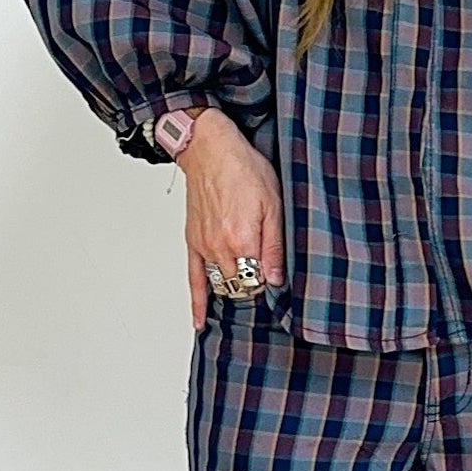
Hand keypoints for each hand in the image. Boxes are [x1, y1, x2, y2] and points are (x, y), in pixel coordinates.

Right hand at [176, 110, 284, 331]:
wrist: (210, 149)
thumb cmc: (244, 169)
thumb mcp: (274, 204)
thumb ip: (275, 245)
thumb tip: (276, 279)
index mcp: (243, 241)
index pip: (260, 281)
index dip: (271, 281)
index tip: (278, 275)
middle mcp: (220, 249)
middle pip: (241, 287)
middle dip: (255, 286)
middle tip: (265, 275)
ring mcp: (204, 248)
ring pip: (222, 285)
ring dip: (235, 290)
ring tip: (246, 288)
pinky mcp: (193, 243)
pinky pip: (193, 280)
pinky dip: (197, 303)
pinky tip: (200, 321)